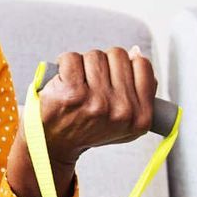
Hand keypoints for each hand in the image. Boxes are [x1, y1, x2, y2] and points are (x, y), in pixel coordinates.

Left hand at [5, 47, 154, 196]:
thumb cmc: (88, 127)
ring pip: (95, 56)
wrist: (53, 144)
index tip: (111, 78)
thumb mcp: (125, 120)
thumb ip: (140, 88)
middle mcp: (121, 111)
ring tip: (77, 84)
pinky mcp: (71, 93)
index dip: (125, 66)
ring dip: (83, 64)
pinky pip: (72, 58)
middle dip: (103, 64)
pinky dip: (64, 63)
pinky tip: (63, 78)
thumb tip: (136, 52)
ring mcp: (97, 102)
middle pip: (118, 56)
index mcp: (140, 117)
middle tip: (91, 83)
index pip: (142, 66)